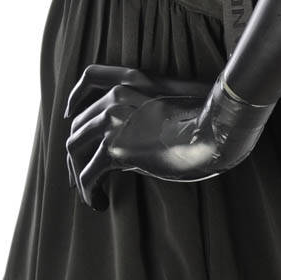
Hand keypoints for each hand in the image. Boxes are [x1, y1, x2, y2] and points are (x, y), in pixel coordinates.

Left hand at [64, 64, 275, 210]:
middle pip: (79, 123)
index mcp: (130, 80)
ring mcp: (113, 122)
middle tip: (82, 171)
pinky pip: (87, 176)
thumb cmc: (201, 117)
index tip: (69, 113)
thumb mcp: (172, 96)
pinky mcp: (115, 150)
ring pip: (74, 149)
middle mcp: (116, 97)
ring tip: (89, 190)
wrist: (212, 130)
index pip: (89, 77)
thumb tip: (130, 132)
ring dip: (77, 172)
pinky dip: (88, 192)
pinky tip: (99, 202)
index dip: (75, 97)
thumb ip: (145, 105)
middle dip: (76, 150)